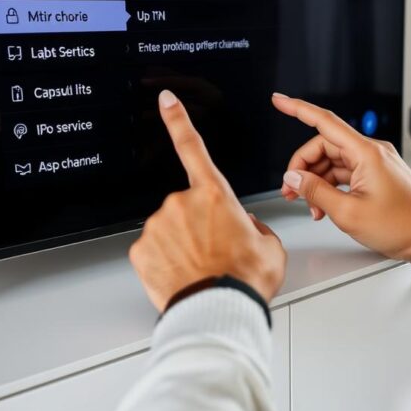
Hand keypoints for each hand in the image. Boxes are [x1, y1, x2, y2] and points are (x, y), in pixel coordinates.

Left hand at [130, 90, 285, 310]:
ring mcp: (158, 226)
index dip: (177, 119)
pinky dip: (166, 262)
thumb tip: (245, 227)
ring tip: (203, 269)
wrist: (218, 311)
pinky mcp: (141, 250)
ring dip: (183, 245)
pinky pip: (154, 251)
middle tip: (217, 253)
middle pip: (188, 208)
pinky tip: (183, 276)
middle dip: (199, 225)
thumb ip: (256, 229)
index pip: (193, 147)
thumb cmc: (244, 280)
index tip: (165, 99)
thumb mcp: (270, 248)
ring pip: (170, 230)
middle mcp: (181, 203)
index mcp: (215, 194)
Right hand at [272, 93, 410, 265]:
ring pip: (333, 161)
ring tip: (309, 206)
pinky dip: (331, 186)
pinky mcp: (378, 174)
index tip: (279, 100)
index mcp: (366, 153)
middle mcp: (371, 152)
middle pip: (324, 146)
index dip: (297, 109)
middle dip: (303, 167)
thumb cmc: (402, 226)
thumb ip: (315, 191)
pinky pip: (346, 172)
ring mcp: (375, 163)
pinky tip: (324, 206)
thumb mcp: (349, 213)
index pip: (324, 122)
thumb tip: (294, 177)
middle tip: (290, 191)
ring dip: (316, 181)